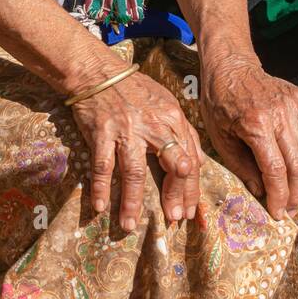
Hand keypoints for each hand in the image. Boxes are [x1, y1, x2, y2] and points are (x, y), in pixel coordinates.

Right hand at [72, 72, 203, 231]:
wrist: (99, 72)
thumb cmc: (135, 90)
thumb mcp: (167, 105)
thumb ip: (184, 133)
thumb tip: (198, 163)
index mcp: (173, 119)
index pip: (190, 159)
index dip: (191, 188)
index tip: (188, 211)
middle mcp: (153, 126)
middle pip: (171, 166)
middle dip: (174, 196)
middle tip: (173, 219)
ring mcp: (126, 130)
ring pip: (134, 172)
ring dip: (132, 202)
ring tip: (130, 226)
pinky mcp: (102, 132)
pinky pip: (102, 165)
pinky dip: (100, 187)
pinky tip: (100, 207)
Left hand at [198, 52, 297, 219]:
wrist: (230, 68)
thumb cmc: (220, 104)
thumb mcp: (219, 137)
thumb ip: (241, 166)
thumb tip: (262, 191)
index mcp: (256, 126)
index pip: (275, 170)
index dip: (278, 196)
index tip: (278, 213)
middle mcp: (281, 115)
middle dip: (297, 192)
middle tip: (293, 206)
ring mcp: (297, 104)